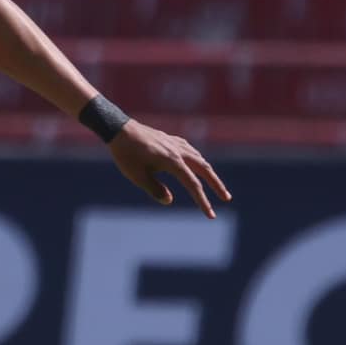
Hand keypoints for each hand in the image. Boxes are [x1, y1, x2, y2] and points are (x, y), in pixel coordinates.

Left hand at [108, 120, 230, 218]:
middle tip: (226, 198)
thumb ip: (155, 189)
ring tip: (214, 184)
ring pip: (199, 159)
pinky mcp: (170, 140)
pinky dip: (198, 160)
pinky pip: (190, 151)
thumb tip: (170, 201)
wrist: (119, 129)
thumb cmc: (126, 154)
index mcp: (173, 162)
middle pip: (205, 169)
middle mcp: (179, 151)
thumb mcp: (137, 176)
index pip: (193, 185)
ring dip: (208, 172)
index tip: (210, 215)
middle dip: (216, 185)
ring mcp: (176, 144)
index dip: (203, 201)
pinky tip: (196, 163)